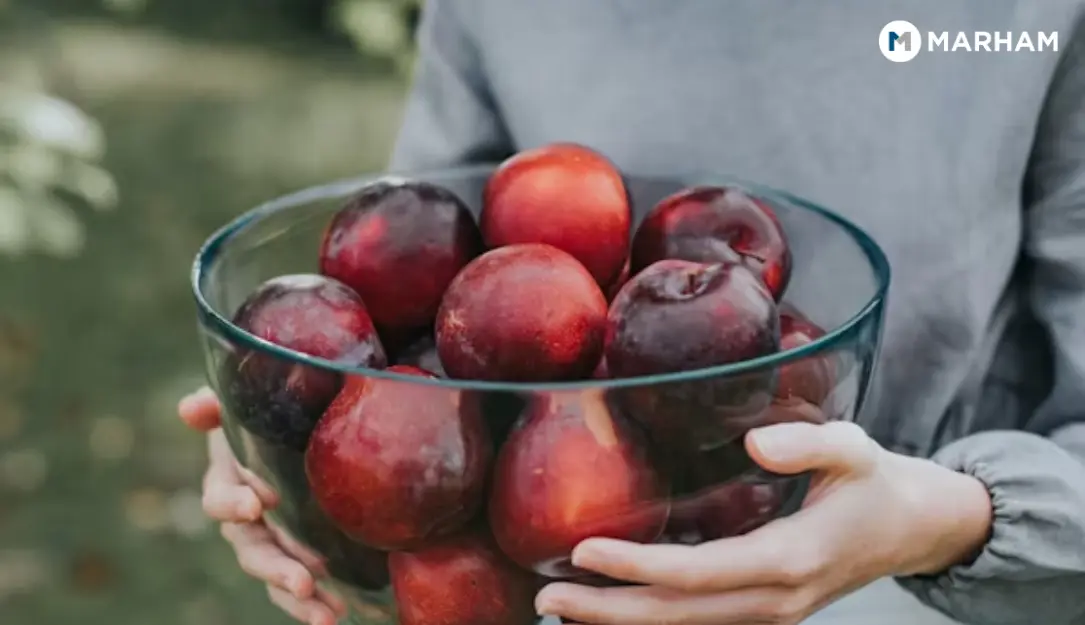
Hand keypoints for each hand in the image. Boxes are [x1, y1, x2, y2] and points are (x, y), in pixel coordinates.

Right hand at [178, 388, 347, 624]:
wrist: (300, 431)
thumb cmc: (268, 417)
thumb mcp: (244, 406)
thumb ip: (217, 405)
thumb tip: (190, 408)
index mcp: (228, 481)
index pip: (220, 497)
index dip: (232, 502)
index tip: (256, 504)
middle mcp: (246, 520)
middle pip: (252, 550)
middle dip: (275, 568)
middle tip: (301, 581)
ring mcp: (272, 542)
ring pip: (277, 576)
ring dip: (298, 599)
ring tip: (326, 614)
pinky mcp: (300, 556)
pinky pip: (302, 587)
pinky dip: (316, 604)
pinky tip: (338, 614)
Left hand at [535, 420, 992, 624]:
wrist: (915, 529)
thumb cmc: (878, 483)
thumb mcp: (856, 449)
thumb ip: (810, 443)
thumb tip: (754, 442)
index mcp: (790, 559)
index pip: (697, 573)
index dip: (637, 567)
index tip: (583, 551)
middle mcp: (773, 599)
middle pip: (677, 615)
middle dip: (608, 611)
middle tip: (545, 600)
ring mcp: (768, 611)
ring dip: (621, 619)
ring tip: (560, 607)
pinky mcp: (762, 608)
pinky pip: (697, 619)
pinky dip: (652, 615)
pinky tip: (613, 603)